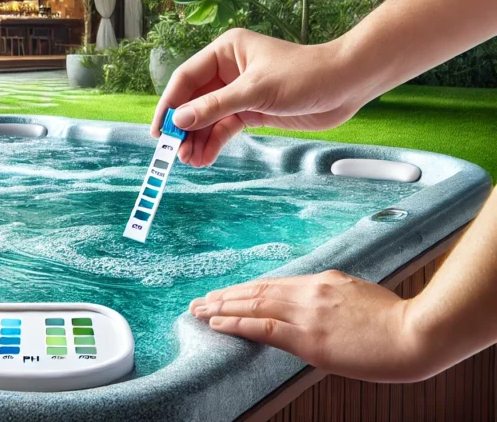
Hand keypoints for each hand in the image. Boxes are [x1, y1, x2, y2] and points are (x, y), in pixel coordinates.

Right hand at [151, 28, 365, 166]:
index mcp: (225, 51)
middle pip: (194, 101)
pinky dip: (214, 143)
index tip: (159, 130)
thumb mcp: (255, 91)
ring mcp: (239, 92)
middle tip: (175, 152)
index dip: (170, 104)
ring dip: (198, 139)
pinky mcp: (251, 111)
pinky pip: (224, 128)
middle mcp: (228, 70)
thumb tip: (180, 120)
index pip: (186, 79)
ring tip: (190, 161)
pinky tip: (206, 158)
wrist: (345, 86)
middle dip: (184, 127)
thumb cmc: (304, 75)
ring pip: (208, 118)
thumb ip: (216, 106)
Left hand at [189, 270, 430, 382]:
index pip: (275, 283)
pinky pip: (262, 326)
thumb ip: (335, 299)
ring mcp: (307, 312)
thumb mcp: (362, 298)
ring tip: (198, 310)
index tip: (228, 293)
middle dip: (226, 296)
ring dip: (222, 307)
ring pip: (253, 304)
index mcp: (324, 281)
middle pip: (257, 290)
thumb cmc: (399, 322)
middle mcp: (310, 291)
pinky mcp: (308, 337)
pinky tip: (217, 323)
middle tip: (200, 301)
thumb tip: (319, 309)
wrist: (418, 333)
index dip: (247, 289)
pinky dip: (236, 323)